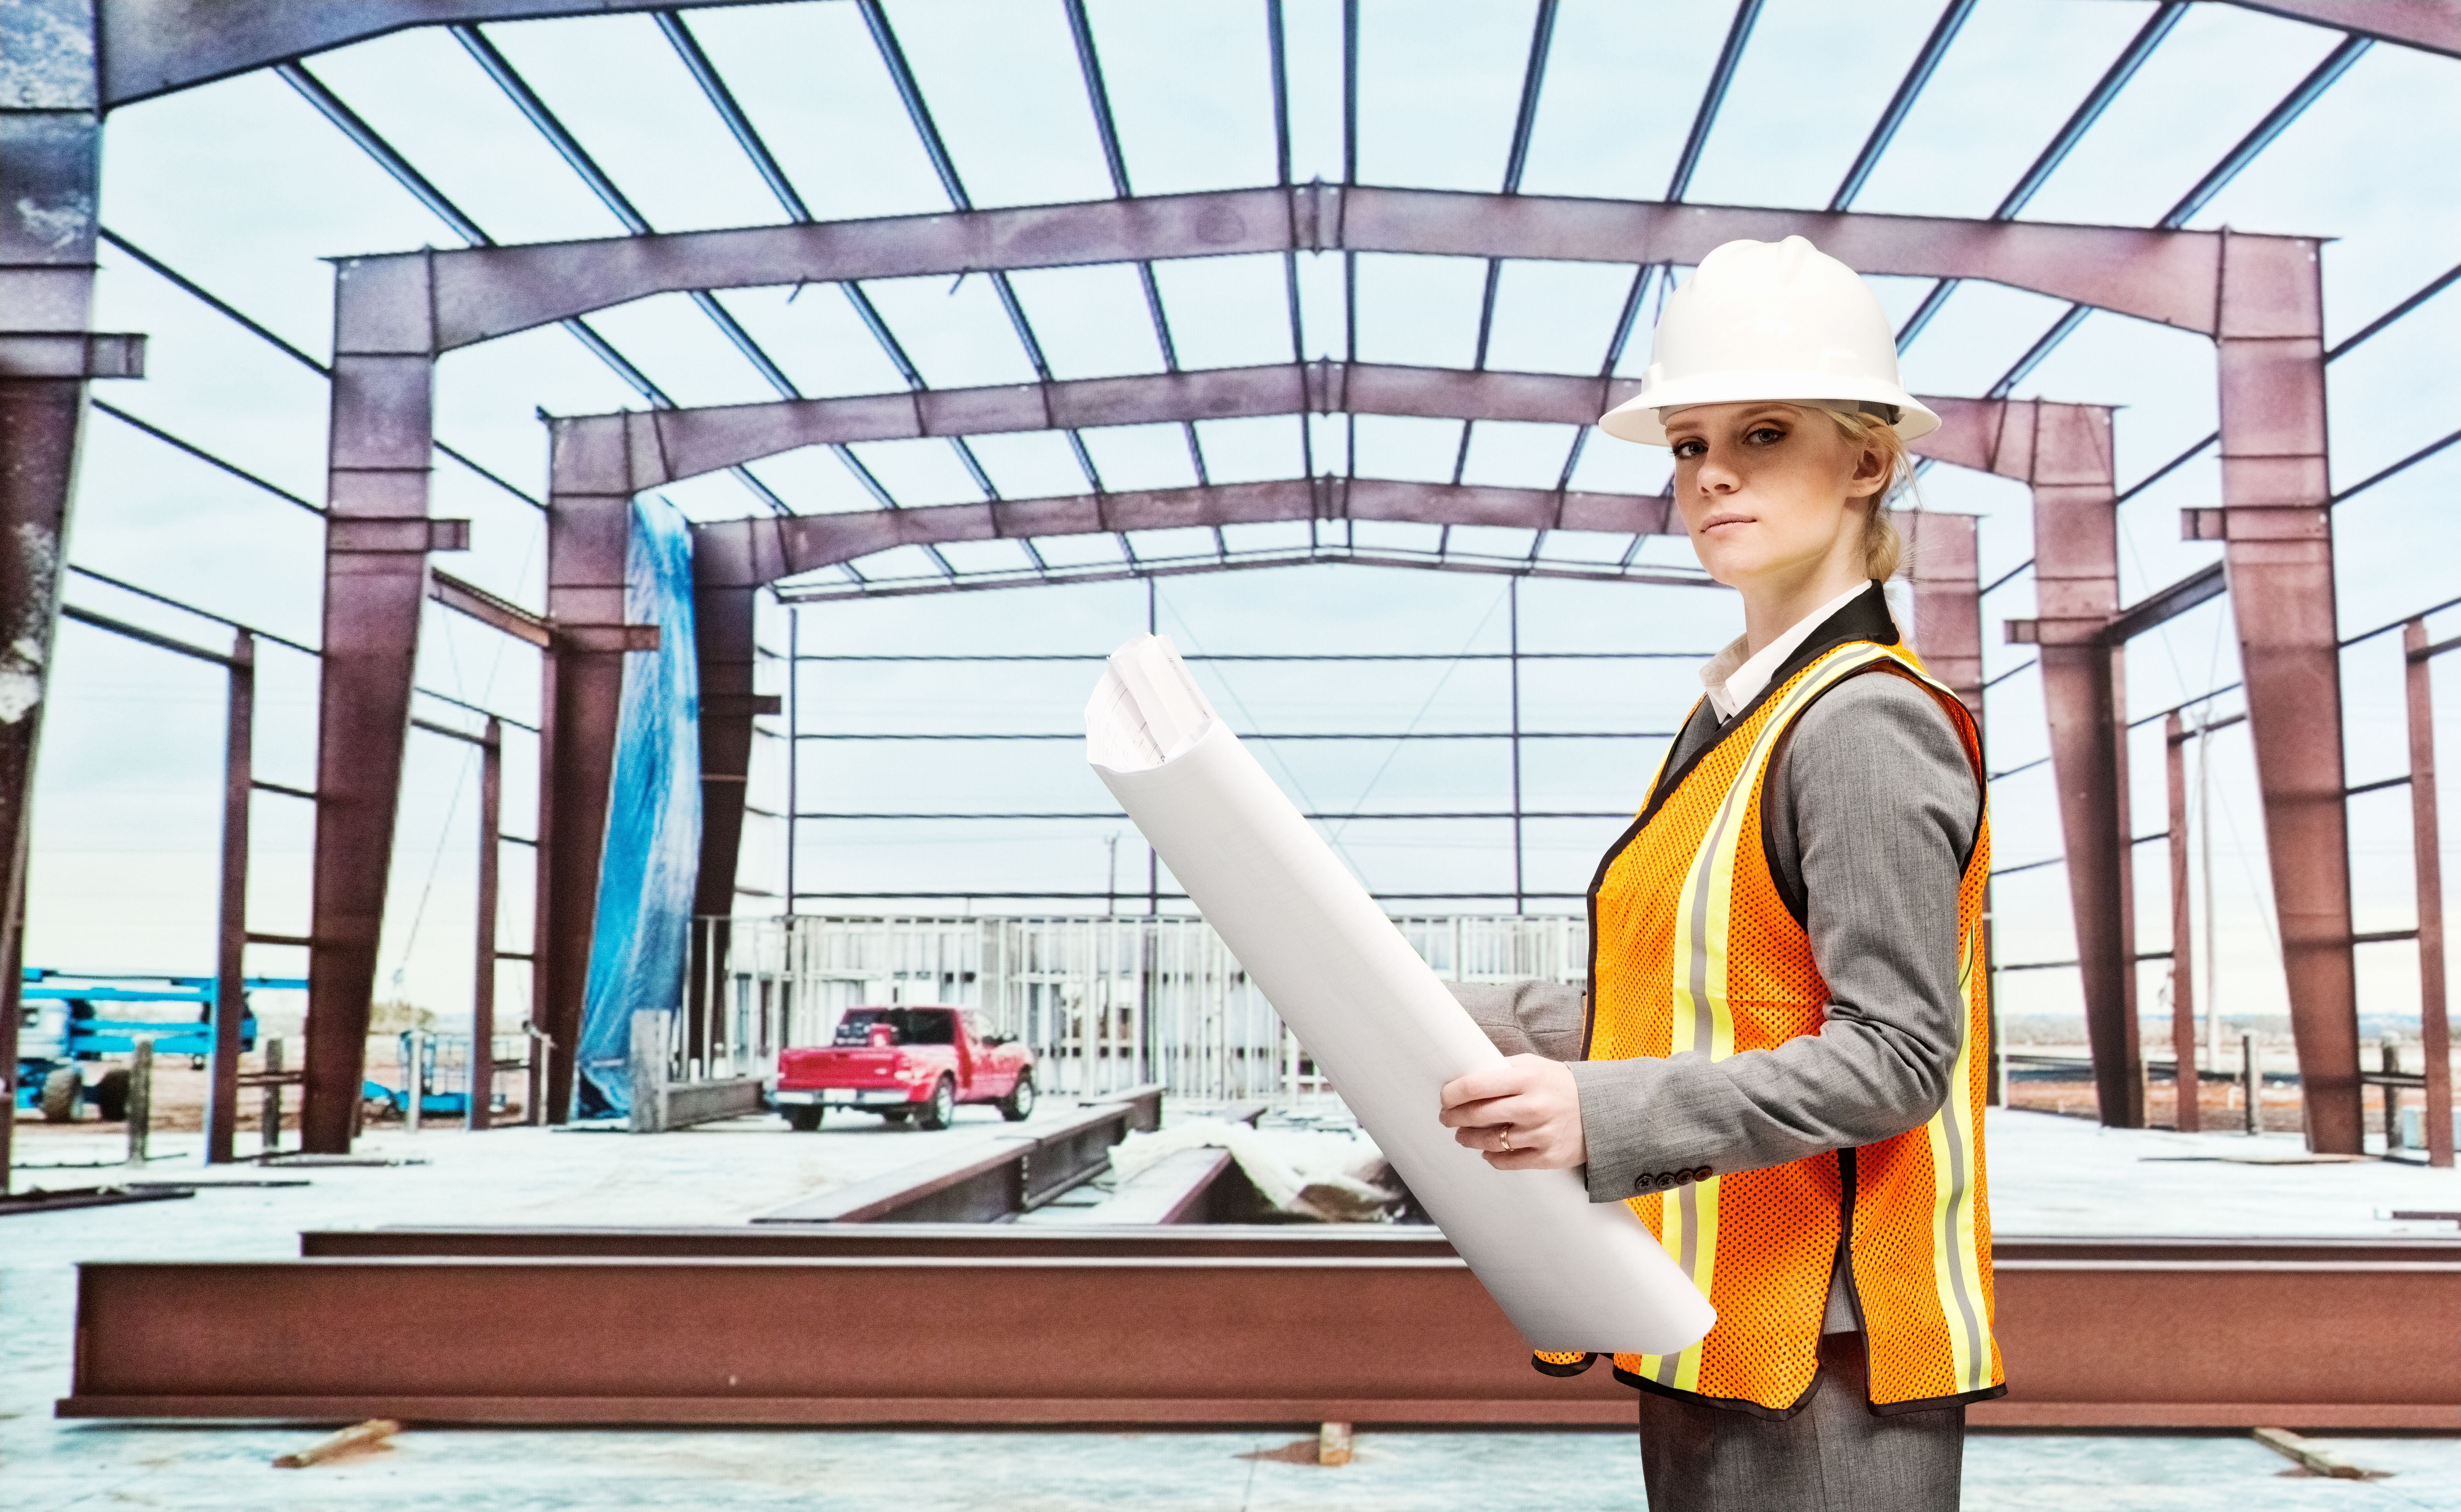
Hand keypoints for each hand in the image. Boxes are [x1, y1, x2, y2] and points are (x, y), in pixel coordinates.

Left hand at [1437, 1054, 1585, 1170]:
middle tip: (1446, 1117)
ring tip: (1462, 1135)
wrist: (1603, 1110)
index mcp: (1527, 1078)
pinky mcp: (1548, 1157)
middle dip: (1453, 1117)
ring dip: (1468, 1138)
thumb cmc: (1561, 1085)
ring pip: (1489, 1141)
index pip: (1475, 1086)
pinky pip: (1507, 1161)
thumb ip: (1503, 1068)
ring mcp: (1541, 1134)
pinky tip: (1486, 1150)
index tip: (1445, 1097)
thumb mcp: (1535, 1066)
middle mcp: (1533, 1106)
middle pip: (1477, 1115)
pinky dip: (1491, 1156)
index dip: (1452, 1093)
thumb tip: (1466, 1076)